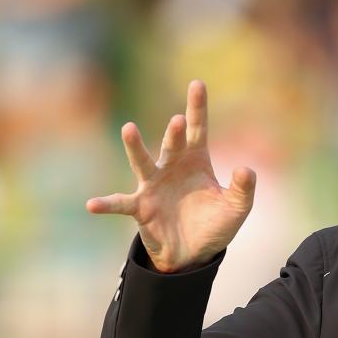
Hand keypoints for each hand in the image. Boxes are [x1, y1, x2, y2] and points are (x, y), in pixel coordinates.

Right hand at [85, 80, 255, 271]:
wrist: (193, 253)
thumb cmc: (214, 224)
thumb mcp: (236, 208)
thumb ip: (243, 189)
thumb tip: (245, 169)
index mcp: (196, 162)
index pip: (198, 130)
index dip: (198, 108)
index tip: (197, 84)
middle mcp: (171, 168)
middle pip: (173, 145)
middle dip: (175, 133)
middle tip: (178, 120)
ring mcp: (153, 186)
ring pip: (143, 162)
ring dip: (136, 147)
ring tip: (128, 129)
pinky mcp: (140, 207)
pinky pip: (120, 204)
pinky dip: (106, 204)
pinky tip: (92, 204)